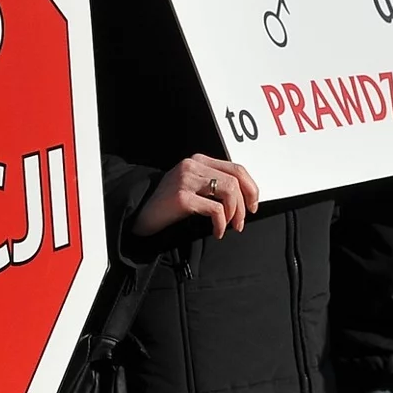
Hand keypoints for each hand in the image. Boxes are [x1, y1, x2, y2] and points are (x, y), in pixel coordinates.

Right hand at [131, 156, 258, 238]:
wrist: (140, 214)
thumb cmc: (168, 204)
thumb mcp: (192, 187)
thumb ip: (213, 184)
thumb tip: (245, 199)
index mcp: (198, 161)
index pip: (236, 168)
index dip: (251, 188)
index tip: (253, 206)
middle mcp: (192, 166)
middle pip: (235, 180)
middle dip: (244, 205)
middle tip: (241, 223)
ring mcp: (186, 180)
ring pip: (228, 191)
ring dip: (235, 214)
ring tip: (229, 227)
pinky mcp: (182, 197)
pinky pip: (215, 209)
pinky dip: (221, 224)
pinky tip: (217, 232)